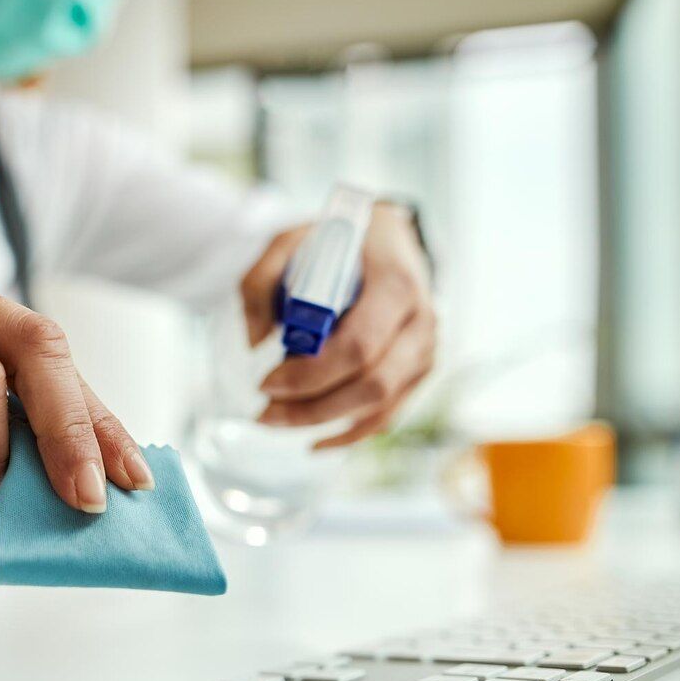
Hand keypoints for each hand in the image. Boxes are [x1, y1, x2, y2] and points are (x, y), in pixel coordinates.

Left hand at [240, 202, 434, 447]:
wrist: (389, 238)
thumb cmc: (337, 242)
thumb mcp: (290, 241)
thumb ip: (261, 281)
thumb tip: (254, 342)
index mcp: (396, 284)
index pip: (359, 346)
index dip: (311, 374)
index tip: (266, 383)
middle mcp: (421, 322)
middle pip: (372, 384)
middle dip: (313, 408)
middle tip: (264, 413)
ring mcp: (425, 350)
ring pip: (380, 406)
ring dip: (325, 422)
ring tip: (277, 421)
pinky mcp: (418, 371)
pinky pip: (388, 414)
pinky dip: (352, 434)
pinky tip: (316, 442)